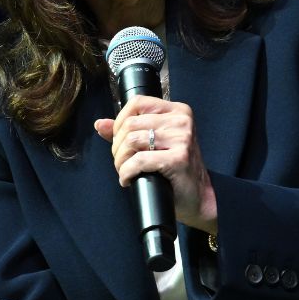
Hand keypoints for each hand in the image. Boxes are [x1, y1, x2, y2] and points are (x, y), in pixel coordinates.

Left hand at [94, 95, 217, 233]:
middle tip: (121, 161)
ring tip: (124, 171)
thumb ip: (127, 131)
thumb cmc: (175, 169)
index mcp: (177, 111)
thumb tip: (100, 124)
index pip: (137, 103)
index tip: (118, 140)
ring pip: (132, 141)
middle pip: (130, 124)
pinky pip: (139, 161)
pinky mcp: (179, 158)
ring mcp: (182, 139)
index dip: (119, 121)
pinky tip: (127, 179)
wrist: (198, 196)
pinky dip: (127, 172)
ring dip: (120, 160)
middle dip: (117, 146)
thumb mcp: (153, 143)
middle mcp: (182, 121)